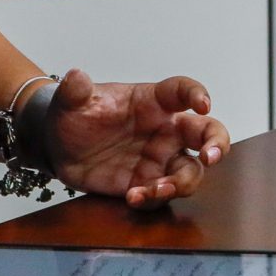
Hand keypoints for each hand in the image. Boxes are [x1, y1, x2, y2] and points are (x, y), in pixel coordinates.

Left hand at [41, 70, 230, 207]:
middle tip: (210, 156)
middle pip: (206, 133)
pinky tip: (133, 197)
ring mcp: (158, 159)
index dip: (197, 94)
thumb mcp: (70, 101)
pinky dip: (153, 199)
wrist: (58, 147)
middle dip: (216, 144)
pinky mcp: (146, 183)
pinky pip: (162, 195)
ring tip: (157, 188)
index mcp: (152, 102)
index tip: (203, 104)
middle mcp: (164, 130)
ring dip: (181, 182)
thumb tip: (74, 76)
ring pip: (191, 171)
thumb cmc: (74, 116)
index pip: (182, 91)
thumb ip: (75, 90)